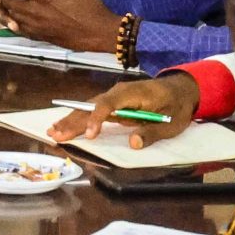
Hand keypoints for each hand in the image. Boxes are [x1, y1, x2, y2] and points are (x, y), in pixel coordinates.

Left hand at [0, 0, 120, 52]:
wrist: (100, 32)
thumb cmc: (90, 5)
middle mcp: (36, 11)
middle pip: (9, 3)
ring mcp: (38, 26)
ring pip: (12, 17)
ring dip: (3, 10)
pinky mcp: (42, 37)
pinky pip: (22, 30)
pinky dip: (13, 24)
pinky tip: (11, 22)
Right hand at [47, 73, 201, 146]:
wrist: (181, 90)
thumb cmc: (176, 106)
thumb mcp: (171, 123)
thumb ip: (151, 132)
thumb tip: (133, 144)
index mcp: (132, 94)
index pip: (109, 104)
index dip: (97, 119)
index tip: (89, 135)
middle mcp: (118, 93)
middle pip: (92, 106)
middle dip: (74, 120)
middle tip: (56, 134)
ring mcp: (114, 98)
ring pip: (88, 108)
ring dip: (71, 120)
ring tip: (53, 132)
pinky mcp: (113, 105)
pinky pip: (93, 112)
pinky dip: (78, 120)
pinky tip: (66, 127)